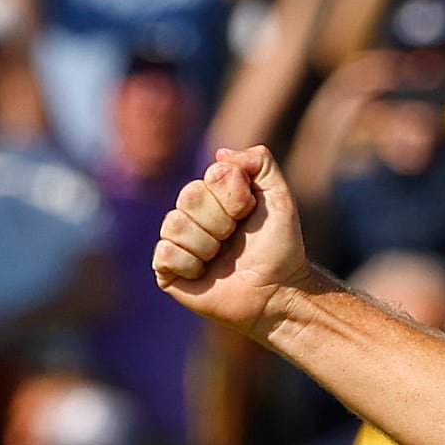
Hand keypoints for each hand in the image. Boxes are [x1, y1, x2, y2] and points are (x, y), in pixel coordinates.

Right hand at [148, 143, 315, 336]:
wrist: (277, 292)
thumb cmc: (280, 247)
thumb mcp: (279, 197)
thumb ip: (260, 163)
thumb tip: (220, 153)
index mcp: (215, 193)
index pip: (211, 175)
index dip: (235, 197)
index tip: (249, 214)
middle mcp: (193, 214)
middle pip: (189, 197)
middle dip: (220, 222)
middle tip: (235, 239)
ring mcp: (179, 242)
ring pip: (174, 224)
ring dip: (207, 245)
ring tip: (221, 260)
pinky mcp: (168, 270)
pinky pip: (165, 253)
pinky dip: (190, 265)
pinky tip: (204, 274)